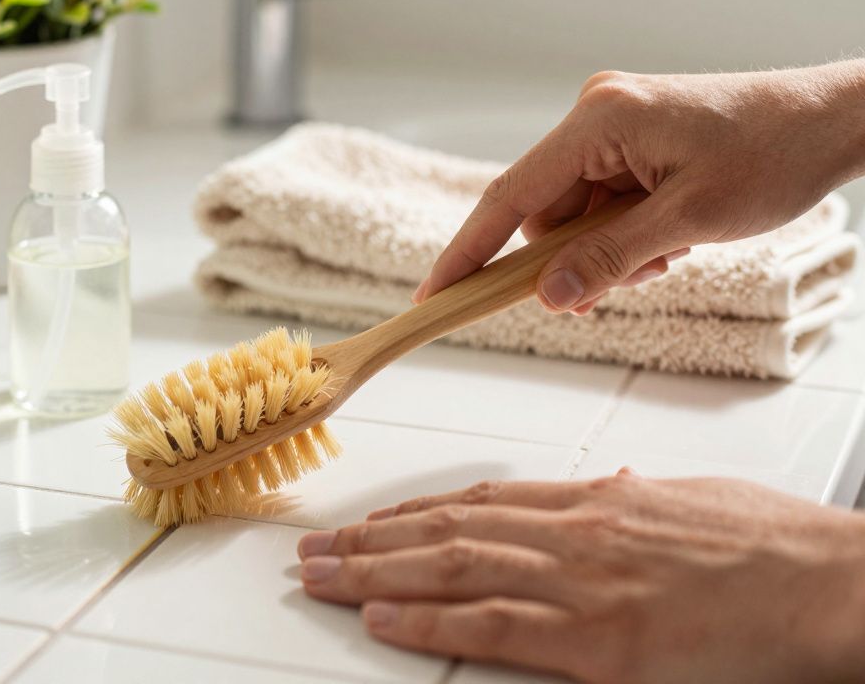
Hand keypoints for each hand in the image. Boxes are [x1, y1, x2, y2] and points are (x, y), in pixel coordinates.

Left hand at [296, 471, 864, 682]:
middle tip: (316, 548)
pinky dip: (428, 620)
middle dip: (372, 541)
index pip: (482, 501)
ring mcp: (578, 584)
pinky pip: (491, 624)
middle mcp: (573, 533)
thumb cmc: (778, 547)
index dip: (418, 513)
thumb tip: (616, 489)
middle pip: (447, 530)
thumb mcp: (697, 502)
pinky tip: (381, 618)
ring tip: (320, 577)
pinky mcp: (595, 640)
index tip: (375, 521)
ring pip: (450, 568)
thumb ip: (643, 499)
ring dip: (374, 573)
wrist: (829, 585)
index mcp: (598, 502)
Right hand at [416, 61, 864, 313]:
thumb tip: (551, 296)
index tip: (436, 294)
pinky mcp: (631, 141)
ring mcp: (614, 128)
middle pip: (545, 212)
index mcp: (598, 121)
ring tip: (668, 252)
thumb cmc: (773, 151)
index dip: (468, 252)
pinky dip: (625, 233)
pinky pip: (602, 203)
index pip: (510, 197)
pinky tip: (668, 236)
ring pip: (576, 215)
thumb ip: (611, 259)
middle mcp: (596, 117)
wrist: (831, 122)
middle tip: (625, 281)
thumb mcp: (689, 220)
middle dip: (575, 259)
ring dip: (609, 249)